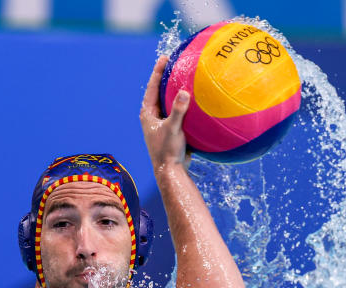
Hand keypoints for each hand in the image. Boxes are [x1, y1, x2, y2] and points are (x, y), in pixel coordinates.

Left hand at [140, 56, 191, 170]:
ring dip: (176, 90)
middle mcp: (153, 117)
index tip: (165, 58)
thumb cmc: (168, 151)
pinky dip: (185, 103)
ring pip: (169, 101)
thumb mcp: (173, 129)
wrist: (171, 171)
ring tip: (186, 75)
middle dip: (166, 76)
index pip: (152, 87)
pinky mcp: (171, 129)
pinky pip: (178, 111)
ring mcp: (162, 123)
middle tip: (174, 61)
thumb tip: (183, 92)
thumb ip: (177, 110)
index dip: (158, 72)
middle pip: (159, 91)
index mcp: (148, 114)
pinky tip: (197, 98)